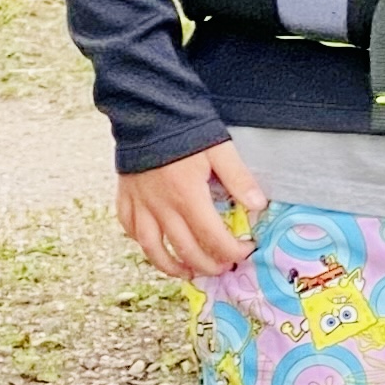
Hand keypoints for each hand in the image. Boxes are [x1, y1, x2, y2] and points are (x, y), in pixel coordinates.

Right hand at [120, 140, 265, 277]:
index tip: (245, 251)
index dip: (232, 251)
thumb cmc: (185, 129)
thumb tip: (258, 205)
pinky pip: (130, 230)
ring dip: (171, 266)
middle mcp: (161, 207)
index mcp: (187, 196)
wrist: (145, 111)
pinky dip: (143, 244)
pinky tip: (155, 249)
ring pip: (152, 248)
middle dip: (208, 264)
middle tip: (223, 267)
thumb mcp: (219, 149)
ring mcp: (140, 205)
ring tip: (188, 273)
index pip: (213, 237)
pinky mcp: (126, 198)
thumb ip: (239, 178)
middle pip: (185, 249)